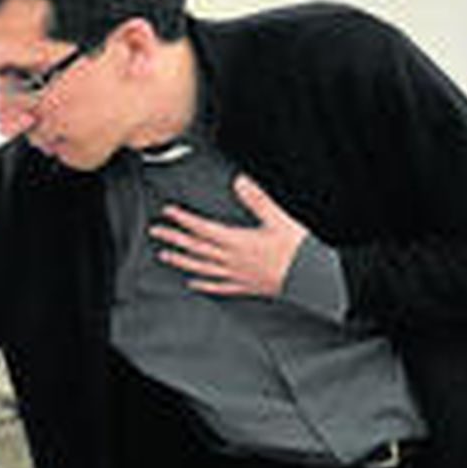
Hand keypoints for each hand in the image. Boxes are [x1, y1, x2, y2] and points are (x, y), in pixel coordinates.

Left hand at [148, 174, 307, 296]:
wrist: (310, 278)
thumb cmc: (296, 250)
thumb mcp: (278, 219)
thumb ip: (258, 200)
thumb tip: (240, 181)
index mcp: (237, 241)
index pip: (202, 228)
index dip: (183, 219)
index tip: (168, 212)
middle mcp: (231, 259)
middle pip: (195, 247)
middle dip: (174, 238)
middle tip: (156, 232)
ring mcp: (236, 275)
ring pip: (201, 267)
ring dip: (181, 260)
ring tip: (165, 255)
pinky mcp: (244, 286)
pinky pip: (218, 286)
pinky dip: (202, 283)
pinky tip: (192, 282)